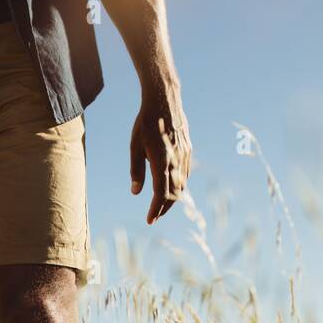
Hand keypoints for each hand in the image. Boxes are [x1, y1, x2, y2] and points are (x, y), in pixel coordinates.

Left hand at [130, 91, 190, 222]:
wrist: (165, 101)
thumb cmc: (145, 123)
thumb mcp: (134, 147)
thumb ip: (136, 170)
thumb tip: (135, 192)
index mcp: (161, 161)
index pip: (160, 193)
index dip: (155, 210)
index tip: (149, 220)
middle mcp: (176, 161)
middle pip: (174, 194)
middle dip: (164, 209)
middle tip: (154, 218)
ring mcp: (185, 156)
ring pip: (182, 185)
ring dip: (172, 199)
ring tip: (161, 207)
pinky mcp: (188, 151)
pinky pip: (185, 174)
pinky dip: (178, 186)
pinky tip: (171, 189)